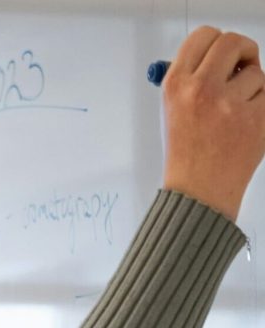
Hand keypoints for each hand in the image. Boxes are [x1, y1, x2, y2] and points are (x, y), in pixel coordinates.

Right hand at [162, 26, 264, 220]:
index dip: (217, 41)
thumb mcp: (171, 111)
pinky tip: (246, 122)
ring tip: (236, 112)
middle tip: (242, 66)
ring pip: (256, 72)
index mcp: (175, 85)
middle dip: (243, 52)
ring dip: (253, 86)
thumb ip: (189, 79)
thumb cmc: (186, 155)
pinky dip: (262, 105)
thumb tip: (211, 56)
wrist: (198, 191)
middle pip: (232, 43)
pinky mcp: (255, 117)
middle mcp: (200, 89)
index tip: (223, 53)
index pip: (202, 37)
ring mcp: (229, 103)